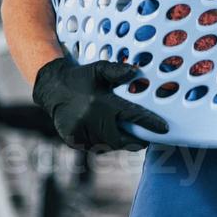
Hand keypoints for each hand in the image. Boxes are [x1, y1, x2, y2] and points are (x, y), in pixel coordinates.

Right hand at [32, 58, 168, 151]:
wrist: (52, 88)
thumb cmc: (81, 78)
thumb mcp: (99, 69)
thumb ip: (117, 71)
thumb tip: (136, 72)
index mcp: (101, 102)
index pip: (131, 115)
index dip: (149, 123)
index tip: (164, 129)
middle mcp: (90, 118)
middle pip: (121, 138)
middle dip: (136, 141)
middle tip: (145, 139)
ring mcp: (80, 131)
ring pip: (107, 144)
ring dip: (120, 142)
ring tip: (128, 137)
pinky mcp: (72, 139)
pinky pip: (94, 147)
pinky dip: (104, 144)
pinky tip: (108, 136)